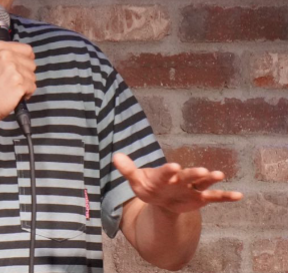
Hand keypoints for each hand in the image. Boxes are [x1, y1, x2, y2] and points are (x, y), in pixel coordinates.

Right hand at [0, 41, 35, 125]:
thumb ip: (7, 55)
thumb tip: (26, 57)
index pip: (27, 49)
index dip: (25, 60)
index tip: (18, 68)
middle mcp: (6, 54)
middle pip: (31, 63)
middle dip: (25, 74)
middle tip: (11, 82)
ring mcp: (13, 69)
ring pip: (33, 76)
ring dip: (25, 84)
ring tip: (10, 89)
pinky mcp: (19, 83)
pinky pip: (32, 87)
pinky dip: (26, 94)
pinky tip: (13, 96)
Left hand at [113, 153, 242, 213]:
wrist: (160, 198)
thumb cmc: (148, 186)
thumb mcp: (136, 180)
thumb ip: (128, 170)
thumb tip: (115, 156)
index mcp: (163, 175)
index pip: (165, 172)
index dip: (168, 170)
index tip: (174, 166)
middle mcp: (180, 179)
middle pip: (187, 176)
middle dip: (193, 174)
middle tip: (203, 170)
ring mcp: (191, 188)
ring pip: (202, 183)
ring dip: (209, 179)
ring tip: (219, 175)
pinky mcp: (199, 198)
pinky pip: (214, 197)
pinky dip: (226, 196)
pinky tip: (239, 195)